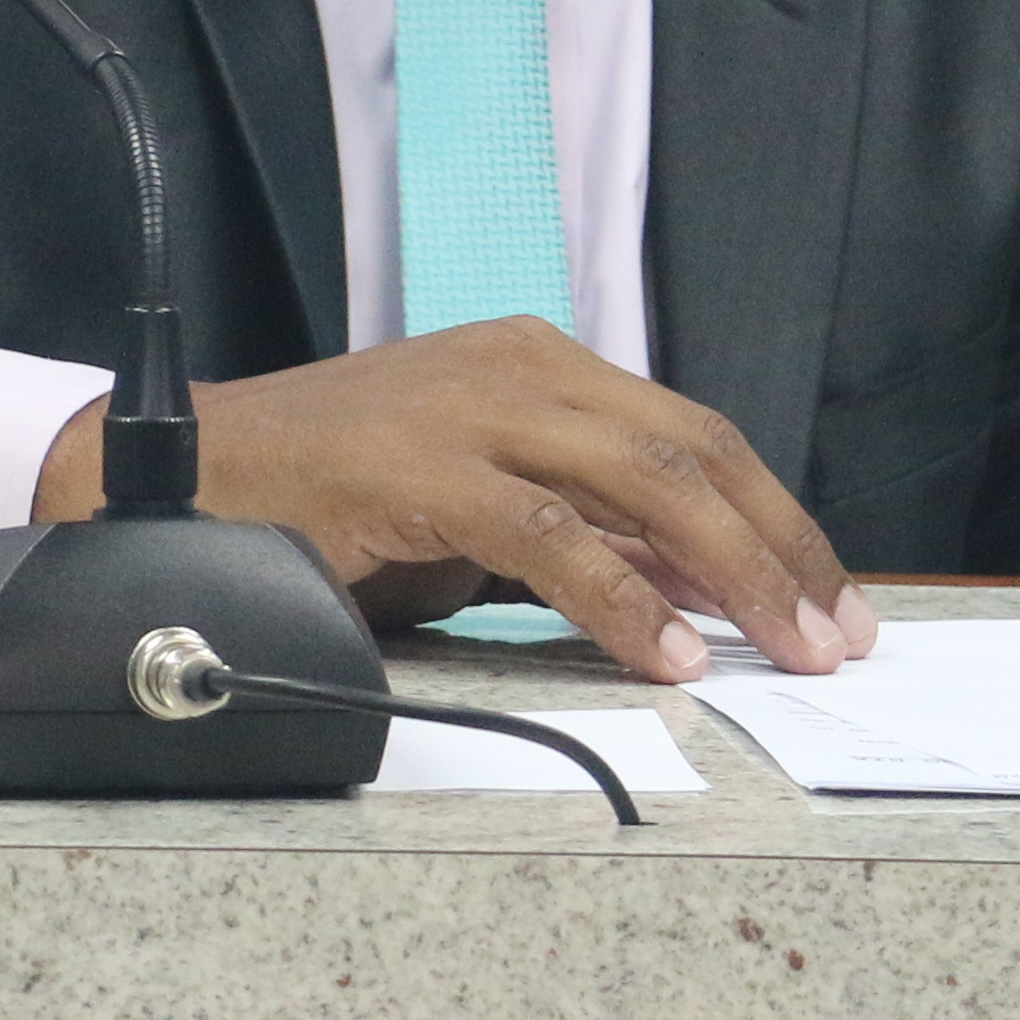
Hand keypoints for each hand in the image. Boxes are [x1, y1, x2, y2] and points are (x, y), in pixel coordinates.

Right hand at [34, 317, 879, 683]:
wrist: (184, 474)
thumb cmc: (329, 499)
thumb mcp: (479, 507)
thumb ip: (584, 532)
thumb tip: (700, 591)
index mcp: (539, 364)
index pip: (694, 437)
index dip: (775, 519)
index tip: (831, 600)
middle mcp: (520, 368)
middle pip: (692, 454)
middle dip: (778, 549)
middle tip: (835, 638)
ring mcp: (472, 408)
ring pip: (646, 483)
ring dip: (731, 575)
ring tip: (780, 652)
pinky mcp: (422, 468)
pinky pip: (552, 535)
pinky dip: (623, 600)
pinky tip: (668, 656)